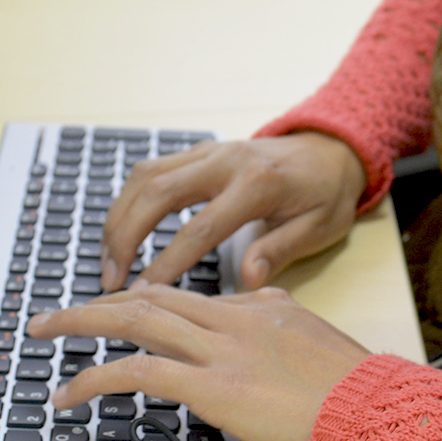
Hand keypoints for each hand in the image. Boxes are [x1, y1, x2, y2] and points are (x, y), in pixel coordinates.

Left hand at [28, 286, 370, 440]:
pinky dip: (93, 377)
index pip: (192, 297)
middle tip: (59, 314)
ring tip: (43, 333)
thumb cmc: (357, 390)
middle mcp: (234, 316)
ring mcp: (220, 348)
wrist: (376, 408)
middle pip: (152, 295)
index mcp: (262, 305)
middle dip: (100, 302)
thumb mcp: (317, 341)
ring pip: (134, 320)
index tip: (121, 313)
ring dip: (81, 322)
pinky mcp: (210, 385)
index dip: (147, 303)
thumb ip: (281, 322)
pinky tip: (70, 394)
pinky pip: (135, 372)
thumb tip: (262, 310)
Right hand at [100, 132, 367, 292]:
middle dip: (125, 237)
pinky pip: (151, 170)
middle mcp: (225, 161)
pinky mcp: (199, 151)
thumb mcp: (320, 228)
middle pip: (157, 192)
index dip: (167, 262)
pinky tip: (121, 232)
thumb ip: (280, 250)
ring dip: (118, 218)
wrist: (332, 147)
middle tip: (110, 281)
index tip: (143, 294)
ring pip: (144, 176)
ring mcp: (209, 151)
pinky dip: (128, 201)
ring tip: (108, 261)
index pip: (199, 227)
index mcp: (257, 184)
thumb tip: (246, 279)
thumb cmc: (327, 194)